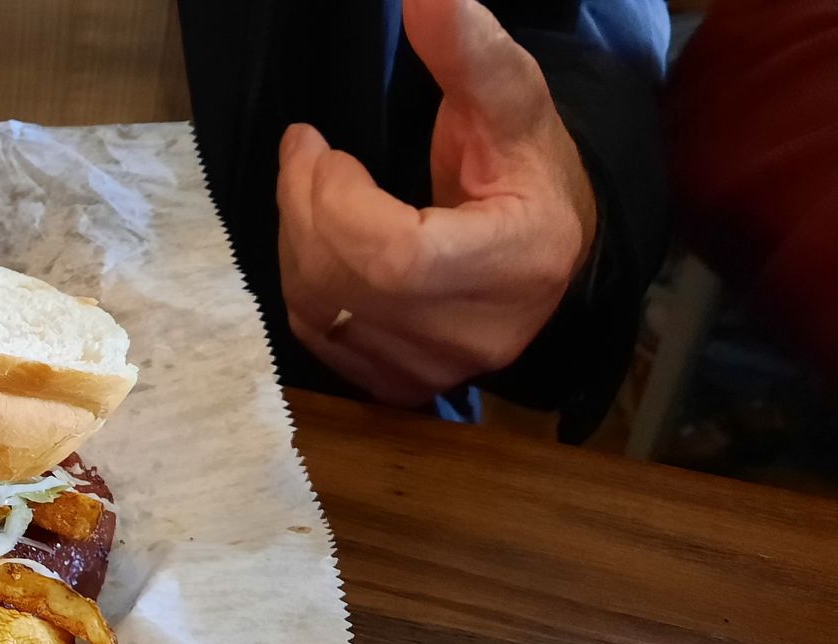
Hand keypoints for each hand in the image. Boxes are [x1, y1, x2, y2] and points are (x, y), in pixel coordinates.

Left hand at [276, 0, 596, 405]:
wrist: (548, 253)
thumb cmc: (527, 172)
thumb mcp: (512, 104)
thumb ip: (471, 55)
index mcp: (517, 264)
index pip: (393, 258)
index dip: (333, 201)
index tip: (320, 147)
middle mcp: (477, 334)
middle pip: (344, 282)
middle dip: (302, 208)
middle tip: (301, 155)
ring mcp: (436, 370)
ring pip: (320, 311)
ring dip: (295, 239)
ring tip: (309, 188)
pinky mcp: (400, 385)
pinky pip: (318, 337)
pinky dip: (304, 280)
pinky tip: (322, 239)